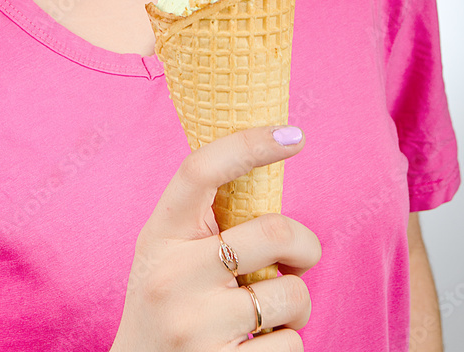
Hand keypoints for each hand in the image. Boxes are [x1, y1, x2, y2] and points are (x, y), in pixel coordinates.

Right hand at [110, 126, 319, 350]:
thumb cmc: (168, 304)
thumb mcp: (169, 254)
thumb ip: (205, 221)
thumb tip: (270, 161)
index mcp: (159, 235)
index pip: (200, 170)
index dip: (248, 144)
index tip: (292, 134)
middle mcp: (172, 276)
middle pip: (275, 232)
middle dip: (306, 245)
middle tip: (300, 257)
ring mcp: (195, 326)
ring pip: (293, 294)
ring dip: (295, 305)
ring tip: (266, 314)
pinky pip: (292, 346)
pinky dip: (286, 344)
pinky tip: (254, 347)